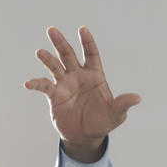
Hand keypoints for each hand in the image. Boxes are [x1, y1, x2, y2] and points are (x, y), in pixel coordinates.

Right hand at [24, 26, 139, 162]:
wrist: (86, 136)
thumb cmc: (103, 122)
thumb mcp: (116, 114)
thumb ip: (122, 104)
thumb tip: (137, 98)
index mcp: (94, 76)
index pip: (91, 54)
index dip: (87, 42)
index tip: (82, 29)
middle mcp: (78, 76)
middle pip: (68, 55)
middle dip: (61, 43)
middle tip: (52, 30)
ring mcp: (65, 84)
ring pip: (55, 66)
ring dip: (47, 59)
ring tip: (40, 52)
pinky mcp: (54, 95)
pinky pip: (44, 86)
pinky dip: (36, 84)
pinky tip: (28, 83)